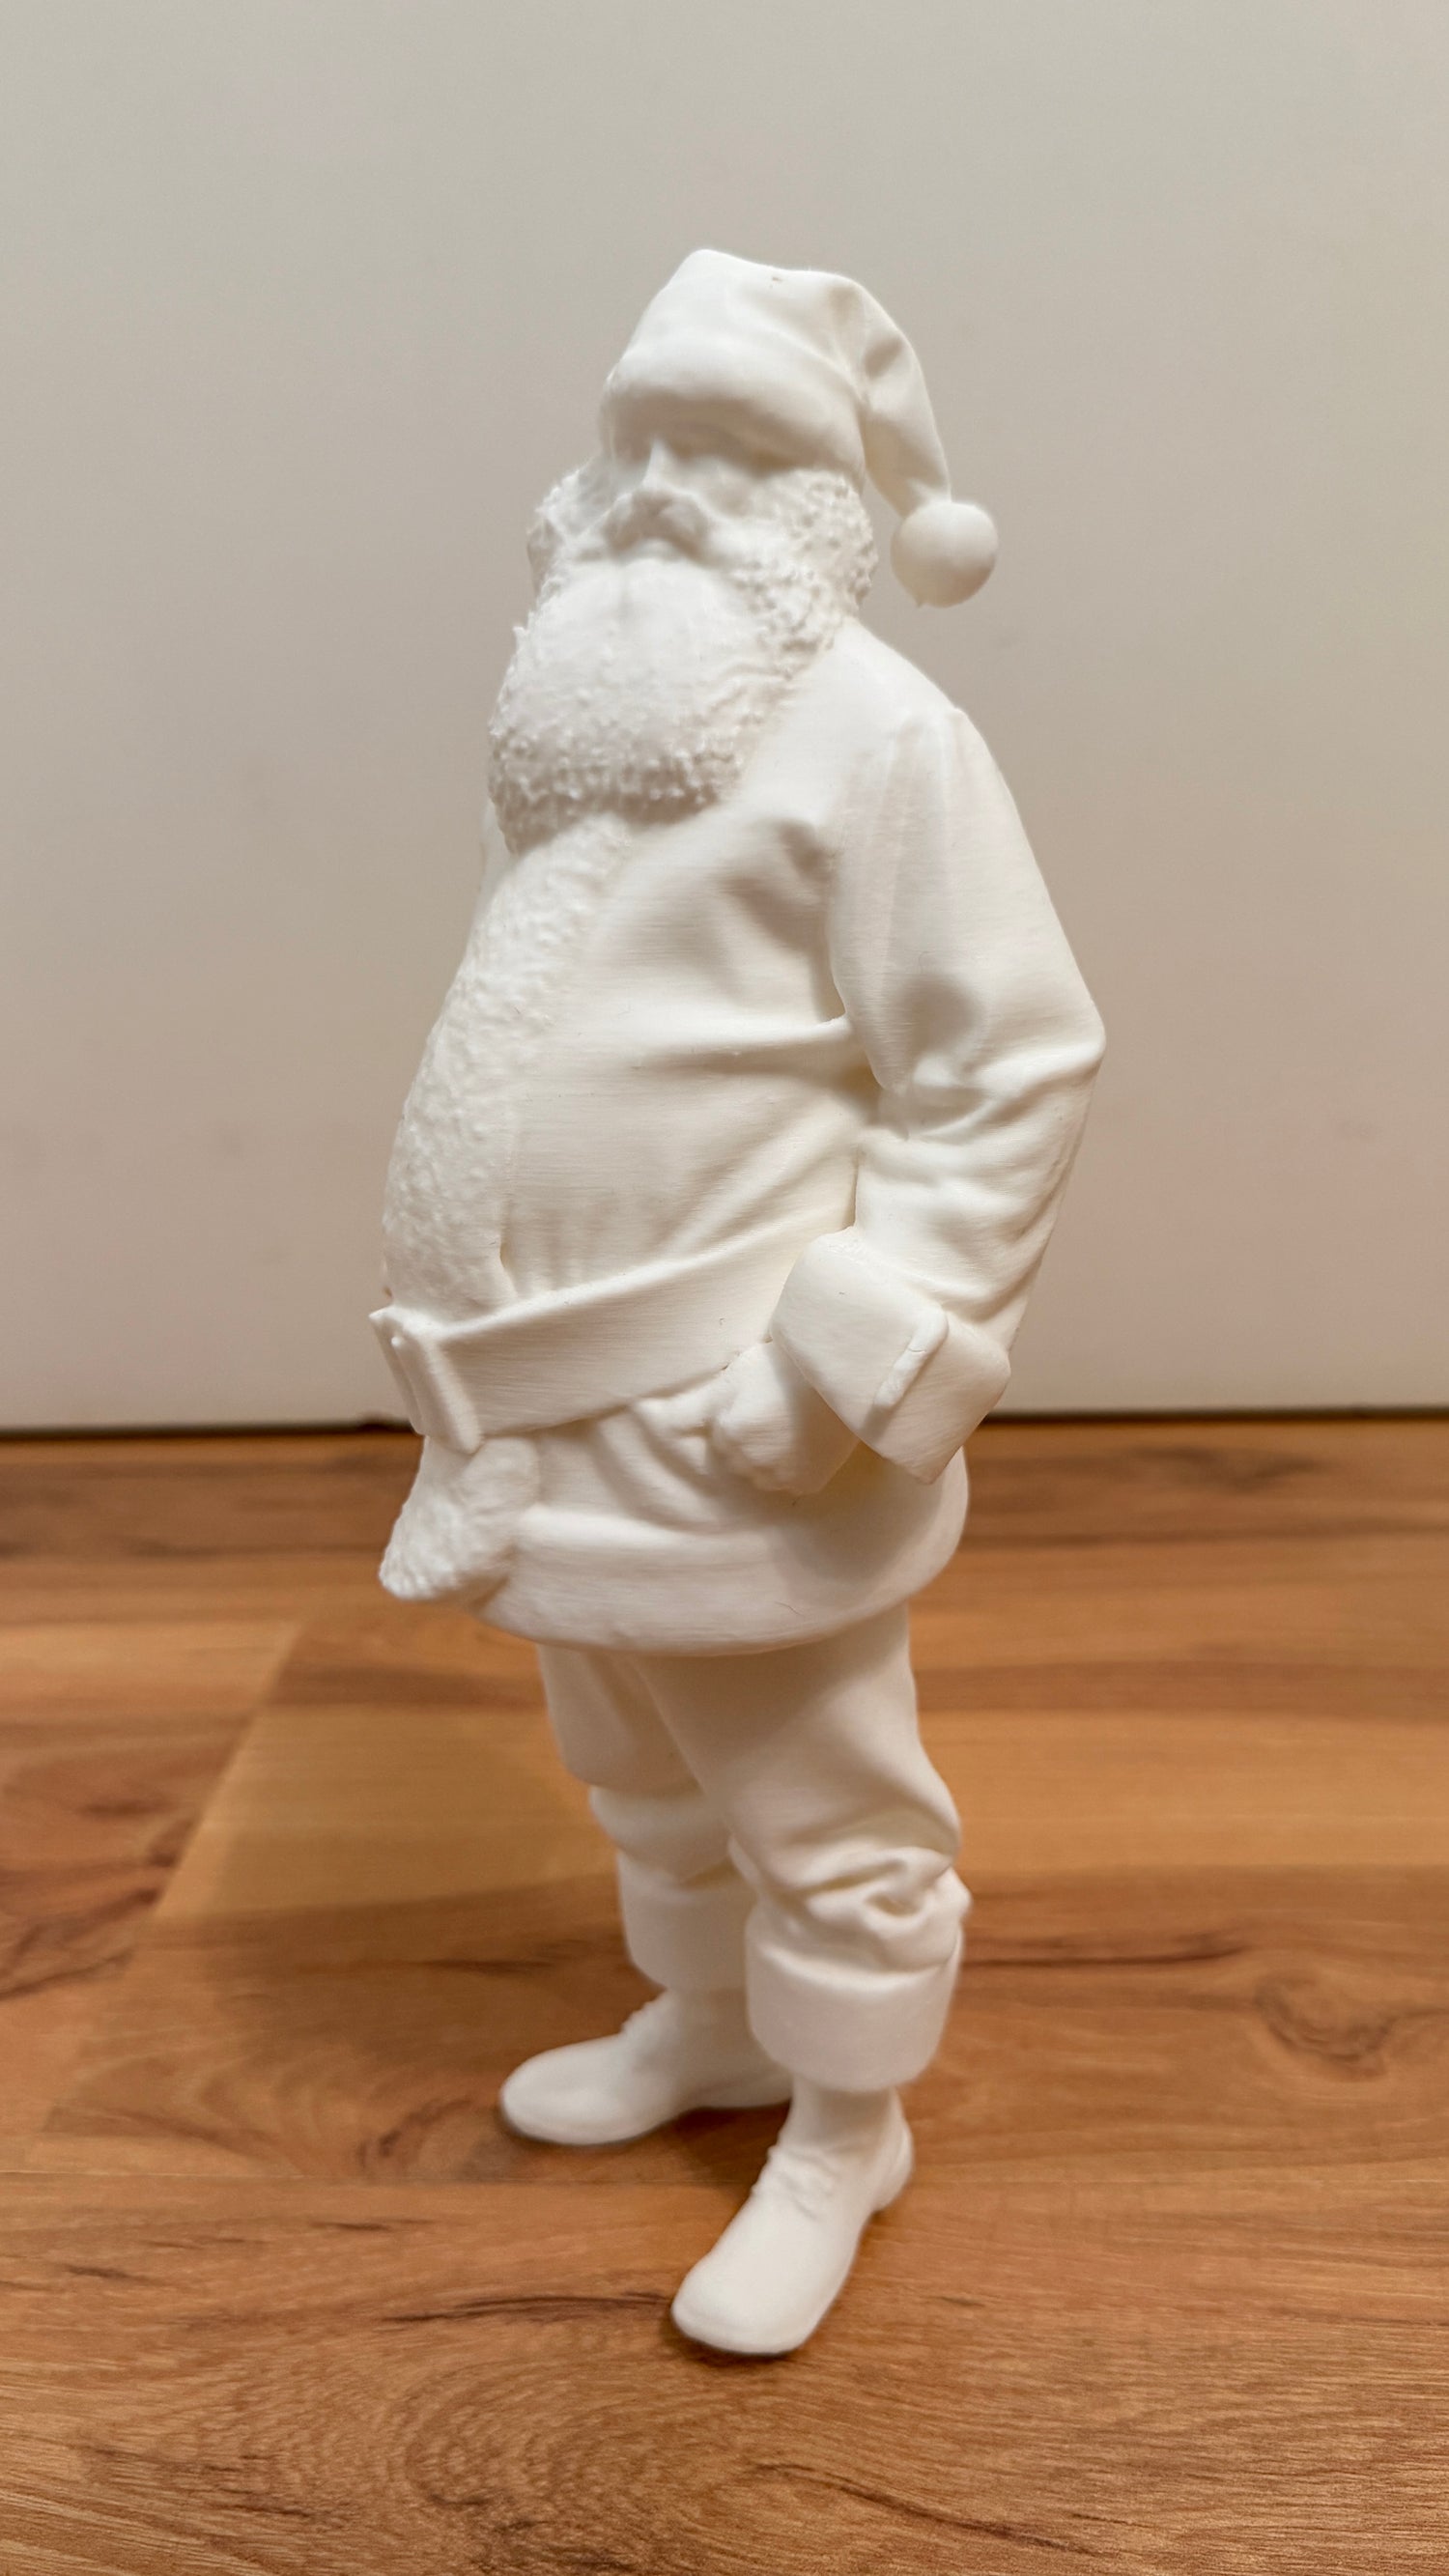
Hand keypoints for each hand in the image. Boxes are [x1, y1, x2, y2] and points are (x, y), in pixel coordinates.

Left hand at [706, 1341, 857, 1497]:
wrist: (838, 1378)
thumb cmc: (783, 1368)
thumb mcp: (732, 1377)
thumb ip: (692, 1406)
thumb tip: (660, 1421)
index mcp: (729, 1434)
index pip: (723, 1439)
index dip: (740, 1420)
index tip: (758, 1405)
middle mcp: (749, 1461)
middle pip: (740, 1461)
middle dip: (751, 1443)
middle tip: (776, 1415)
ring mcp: (779, 1475)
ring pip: (764, 1475)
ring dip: (771, 1459)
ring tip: (792, 1430)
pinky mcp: (806, 1482)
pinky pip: (793, 1482)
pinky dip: (798, 1468)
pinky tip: (808, 1443)